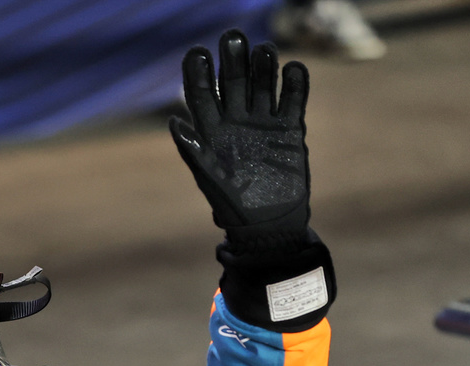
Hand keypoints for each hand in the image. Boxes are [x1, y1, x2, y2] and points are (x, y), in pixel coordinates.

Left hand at [170, 30, 310, 241]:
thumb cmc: (232, 204)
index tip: (198, 53)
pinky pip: (293, 97)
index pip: (201, 91)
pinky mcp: (290, 127)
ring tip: (264, 52)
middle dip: (233, 58)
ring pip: (263, 81)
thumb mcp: (209, 178)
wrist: (269, 223)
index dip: (198, 71)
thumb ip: (193, 149)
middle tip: (233, 38)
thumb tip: (174, 121)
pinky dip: (295, 82)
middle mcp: (236, 119)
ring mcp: (264, 120)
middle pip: (233, 79)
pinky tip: (293, 70)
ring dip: (263, 64)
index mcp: (211, 128)